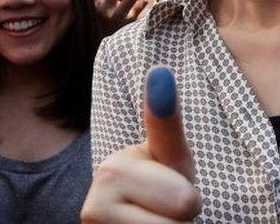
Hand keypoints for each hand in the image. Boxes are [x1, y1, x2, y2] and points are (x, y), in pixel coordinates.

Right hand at [81, 66, 199, 222]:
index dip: (185, 201)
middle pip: (183, 212)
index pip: (182, 198)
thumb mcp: (172, 156)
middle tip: (166, 209)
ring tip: (156, 221)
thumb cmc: (160, 189)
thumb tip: (159, 70)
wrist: (134, 222)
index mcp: (113, 170)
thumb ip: (166, 121)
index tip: (173, 155)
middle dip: (185, 214)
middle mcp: (95, 205)